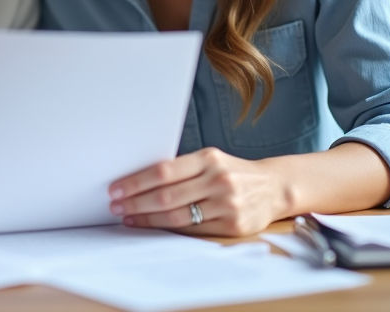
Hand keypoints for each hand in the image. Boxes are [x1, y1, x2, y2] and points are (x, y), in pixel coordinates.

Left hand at [109, 147, 288, 236]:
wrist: (273, 187)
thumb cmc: (233, 172)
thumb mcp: (211, 160)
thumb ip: (183, 168)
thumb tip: (140, 178)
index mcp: (209, 158)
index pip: (164, 171)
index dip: (136, 182)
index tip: (116, 188)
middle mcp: (218, 180)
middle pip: (167, 195)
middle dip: (136, 202)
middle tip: (116, 206)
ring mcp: (226, 204)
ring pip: (177, 216)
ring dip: (147, 218)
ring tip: (129, 217)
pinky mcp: (232, 225)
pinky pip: (193, 230)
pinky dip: (169, 229)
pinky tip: (153, 226)